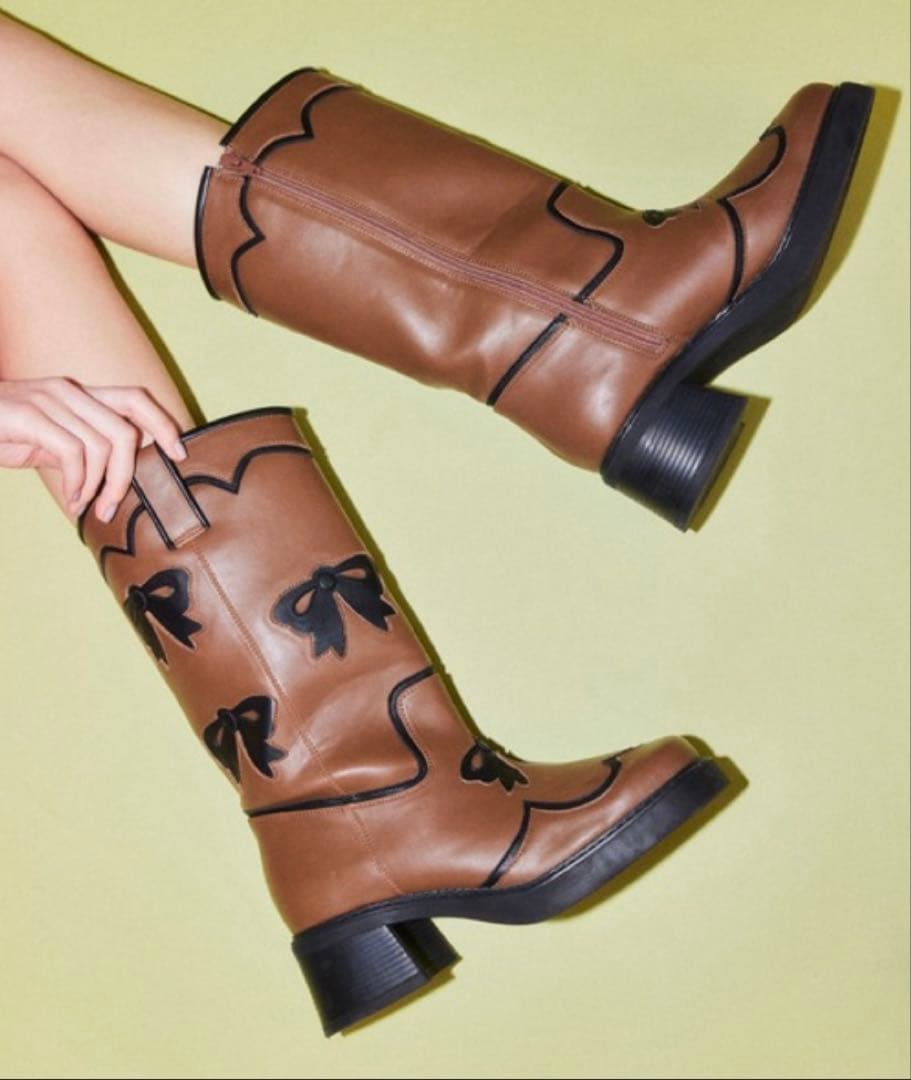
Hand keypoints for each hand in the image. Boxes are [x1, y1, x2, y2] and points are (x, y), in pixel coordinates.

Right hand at [0, 376, 185, 520]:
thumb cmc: (1, 434)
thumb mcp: (48, 443)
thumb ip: (82, 451)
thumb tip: (117, 478)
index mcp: (78, 394)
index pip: (135, 399)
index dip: (163, 424)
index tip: (179, 454)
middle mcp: (69, 391)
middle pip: (125, 430)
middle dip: (127, 474)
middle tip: (113, 505)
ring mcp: (49, 400)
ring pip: (103, 445)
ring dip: (100, 485)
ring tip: (87, 504)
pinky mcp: (29, 415)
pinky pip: (73, 452)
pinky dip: (78, 482)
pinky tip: (71, 496)